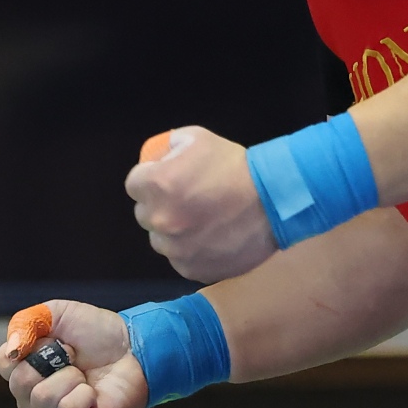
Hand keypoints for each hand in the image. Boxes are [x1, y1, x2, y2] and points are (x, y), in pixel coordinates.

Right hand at [0, 299, 146, 407]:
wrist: (133, 348)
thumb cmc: (95, 333)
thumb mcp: (56, 314)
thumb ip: (26, 323)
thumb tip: (12, 349)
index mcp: (26, 371)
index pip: (4, 362)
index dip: (27, 346)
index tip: (52, 339)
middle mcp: (33, 399)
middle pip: (20, 382)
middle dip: (53, 360)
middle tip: (73, 356)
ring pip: (41, 398)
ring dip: (70, 377)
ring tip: (85, 375)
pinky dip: (84, 395)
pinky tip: (93, 394)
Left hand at [125, 126, 276, 281]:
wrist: (273, 200)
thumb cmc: (235, 165)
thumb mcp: (198, 138)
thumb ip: (170, 146)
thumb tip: (160, 157)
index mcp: (157, 185)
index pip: (134, 185)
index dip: (148, 180)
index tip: (164, 180)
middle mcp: (161, 219)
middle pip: (144, 214)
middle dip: (158, 205)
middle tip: (184, 200)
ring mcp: (176, 249)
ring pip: (160, 240)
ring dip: (172, 231)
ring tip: (199, 221)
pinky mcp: (192, 269)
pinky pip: (180, 259)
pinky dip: (189, 251)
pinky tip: (208, 238)